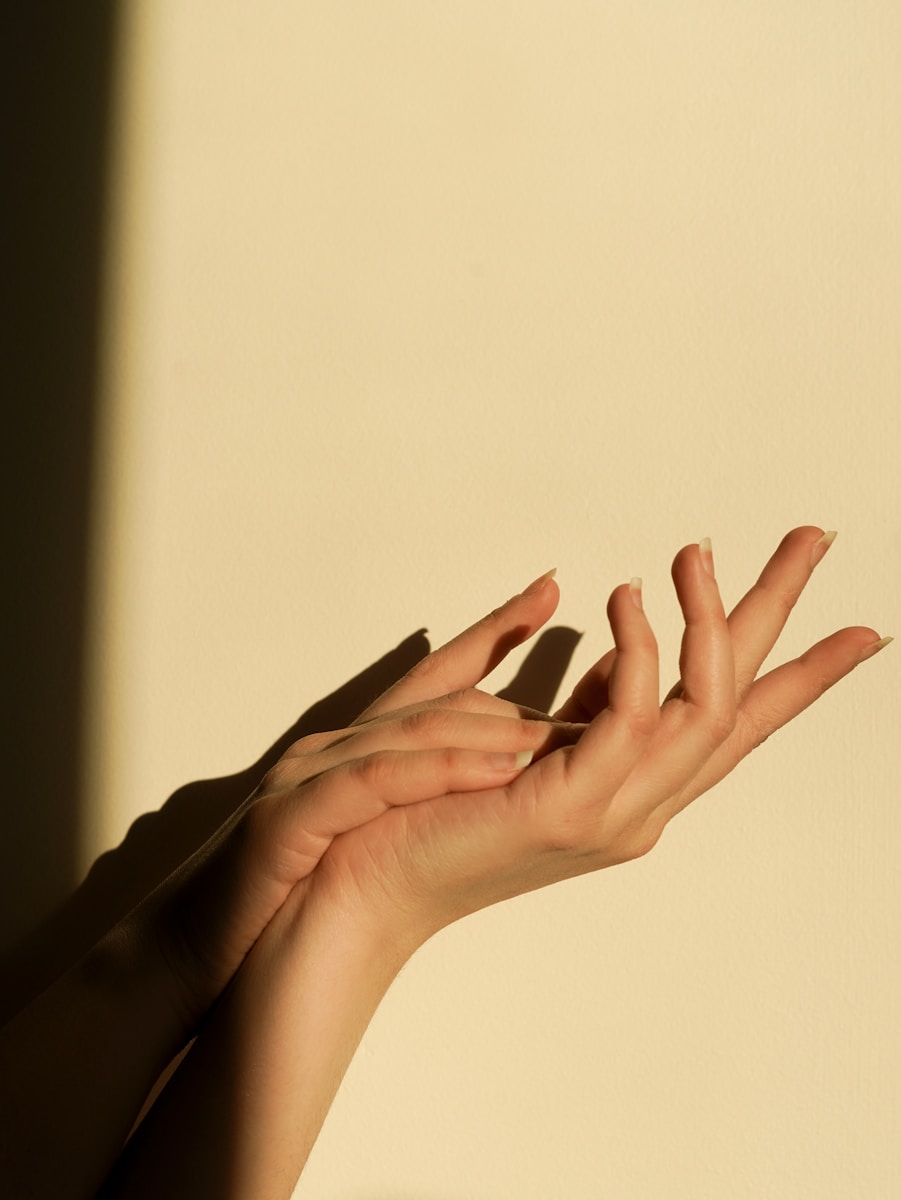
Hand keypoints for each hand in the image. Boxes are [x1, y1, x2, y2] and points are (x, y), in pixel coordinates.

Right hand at [155, 571, 568, 1025]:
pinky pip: (368, 785)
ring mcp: (307, 777)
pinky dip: (432, 774)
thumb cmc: (300, 885)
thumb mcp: (371, 827)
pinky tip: (493, 779)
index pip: (437, 676)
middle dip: (515, 701)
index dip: (495, 630)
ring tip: (552, 742)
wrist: (214, 946)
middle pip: (435, 703)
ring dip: (486, 736)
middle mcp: (333, 745)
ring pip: (408, 734)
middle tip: (593, 691)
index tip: (552, 585)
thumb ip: (426, 782)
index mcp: (358, 746)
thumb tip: (514, 757)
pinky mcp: (286, 821)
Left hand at [296, 528, 888, 951]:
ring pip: (705, 702)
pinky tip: (629, 594)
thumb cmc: (423, 801)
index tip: (849, 629)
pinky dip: (640, 647)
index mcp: (625, 782)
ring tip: (696, 550)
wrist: (361, 881)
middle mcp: (639, 801)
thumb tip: (580, 606)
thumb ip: (560, 682)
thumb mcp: (505, 724)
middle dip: (779, 615)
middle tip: (815, 537)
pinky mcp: (572, 806)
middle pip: (738, 699)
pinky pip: (633, 712)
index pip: (723, 717)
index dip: (791, 672)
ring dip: (711, 615)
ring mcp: (615, 810)